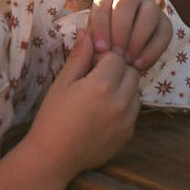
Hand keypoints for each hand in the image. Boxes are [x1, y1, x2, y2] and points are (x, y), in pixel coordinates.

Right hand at [26, 30, 140, 177]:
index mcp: (103, 85)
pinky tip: (103, 114)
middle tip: (95, 80)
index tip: (88, 68)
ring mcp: (127, 120)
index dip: (103, 58)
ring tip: (100, 97)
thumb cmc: (53, 117)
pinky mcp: (129, 134)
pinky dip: (124, 107)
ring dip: (123, 88)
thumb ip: (80, 57)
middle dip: (117, 71)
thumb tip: (88, 32)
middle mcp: (121, 102)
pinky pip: (134, 111)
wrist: (53, 157)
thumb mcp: (63, 83)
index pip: (116, 57)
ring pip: (136, 91)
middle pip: (131, 72)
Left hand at [88, 0, 171, 69]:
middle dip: (120, 31)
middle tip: (115, 54)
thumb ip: (89, 40)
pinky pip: (164, 33)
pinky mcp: (165, 23)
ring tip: (127, 61)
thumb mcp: (92, 40)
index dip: (101, 25)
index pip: (103, 3)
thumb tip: (88, 40)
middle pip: (126, 4)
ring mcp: (150, 7)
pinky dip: (151, 51)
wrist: (120, 55)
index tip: (100, 48)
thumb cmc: (102, 45)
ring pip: (148, 15)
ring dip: (137, 40)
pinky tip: (138, 65)